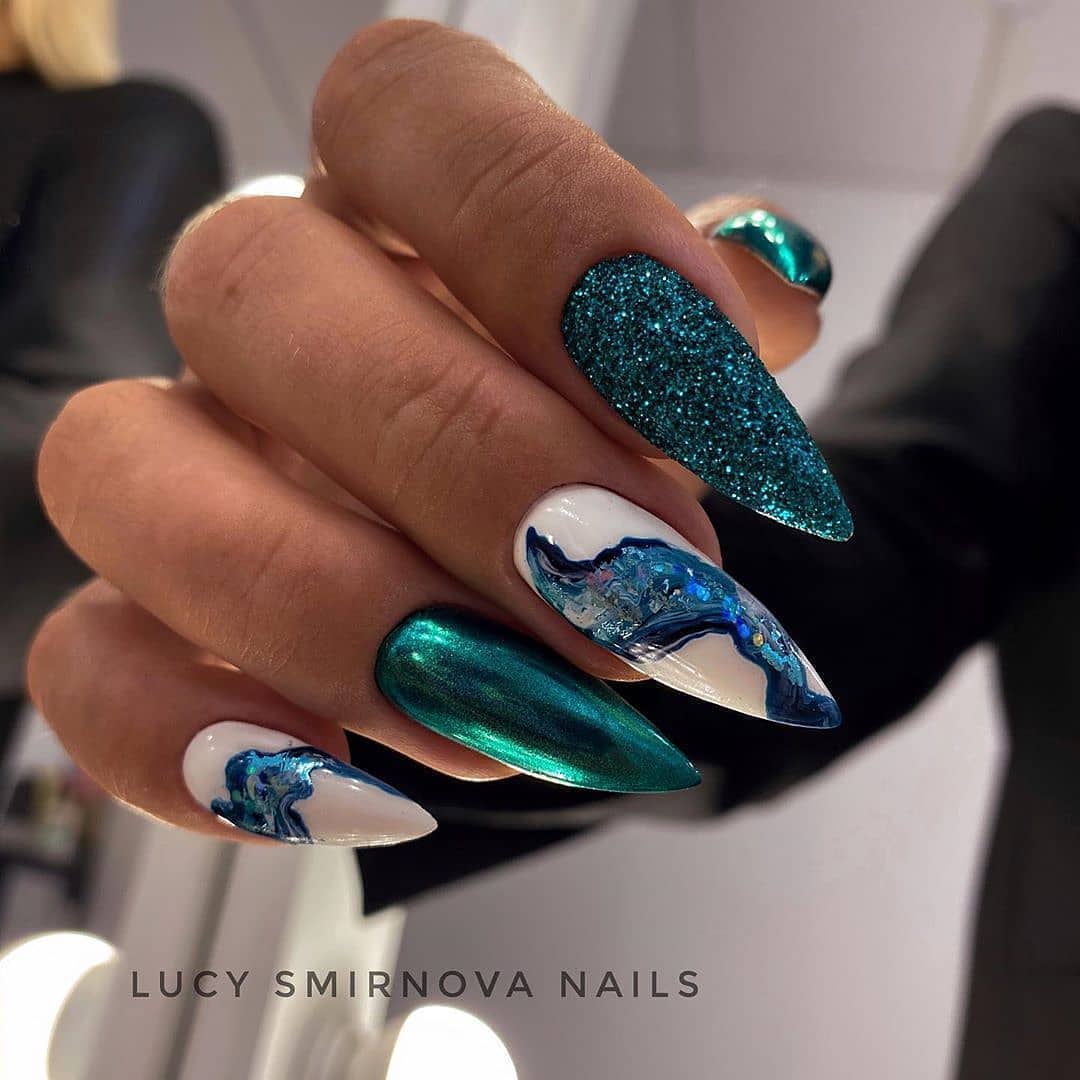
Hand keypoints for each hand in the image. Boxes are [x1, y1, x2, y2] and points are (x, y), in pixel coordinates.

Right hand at [29, 20, 841, 846]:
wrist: (536, 581)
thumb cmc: (600, 458)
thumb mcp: (678, 389)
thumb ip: (711, 330)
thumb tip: (772, 283)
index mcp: (389, 202)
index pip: (409, 109)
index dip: (557, 234)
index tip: (713, 401)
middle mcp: (256, 313)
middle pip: (264, 294)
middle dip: (476, 463)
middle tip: (646, 598)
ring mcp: (170, 466)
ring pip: (134, 478)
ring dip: (351, 617)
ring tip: (536, 716)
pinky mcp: (131, 623)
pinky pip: (86, 669)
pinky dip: (208, 747)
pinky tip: (370, 791)